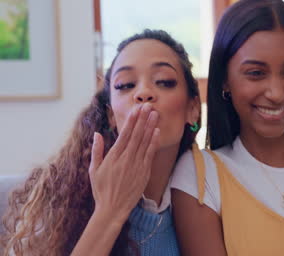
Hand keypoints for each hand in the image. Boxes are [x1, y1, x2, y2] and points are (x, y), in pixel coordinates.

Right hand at [89, 103, 159, 223]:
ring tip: (155, 114)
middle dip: (143, 119)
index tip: (136, 109)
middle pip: (136, 135)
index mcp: (113, 157)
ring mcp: (136, 166)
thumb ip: (97, 151)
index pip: (124, 134)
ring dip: (150, 127)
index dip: (132, 121)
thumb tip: (97, 134)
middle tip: (148, 106)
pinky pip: (150, 154)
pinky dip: (153, 142)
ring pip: (145, 142)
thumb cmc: (101, 190)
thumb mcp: (94, 170)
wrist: (113, 209)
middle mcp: (126, 159)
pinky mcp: (144, 173)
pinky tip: (156, 132)